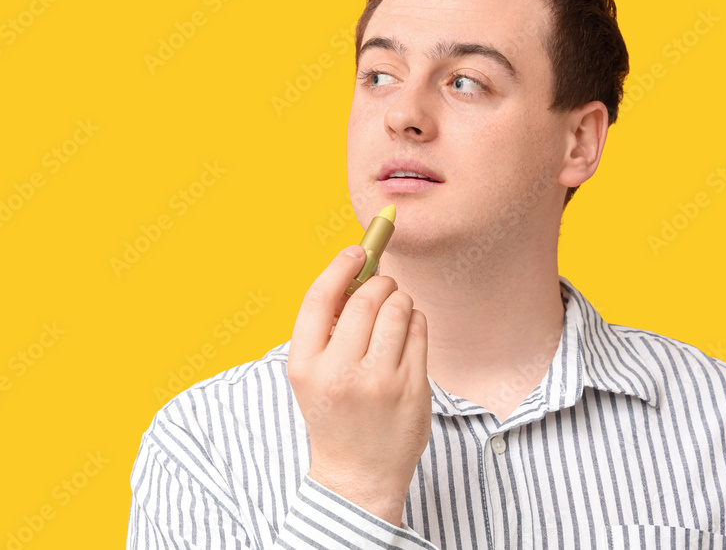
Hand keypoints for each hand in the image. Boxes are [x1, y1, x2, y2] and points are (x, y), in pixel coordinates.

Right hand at [287, 244, 429, 527]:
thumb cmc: (332, 412)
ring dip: (399, 299)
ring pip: (398, 309)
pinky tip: (407, 334)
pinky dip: (415, 321)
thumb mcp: (311, 372)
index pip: (320, 298)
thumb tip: (356, 269)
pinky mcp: (412, 389)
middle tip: (381, 284)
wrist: (356, 475)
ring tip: (395, 311)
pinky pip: (420, 330)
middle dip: (378, 282)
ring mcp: (380, 382)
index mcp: (305, 364)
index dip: (340, 266)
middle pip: (365, 299)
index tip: (357, 250)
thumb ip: (326, 325)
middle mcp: (340, 372)